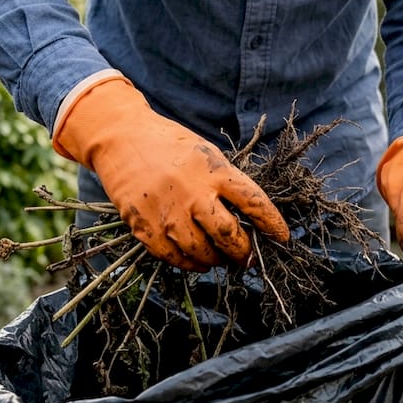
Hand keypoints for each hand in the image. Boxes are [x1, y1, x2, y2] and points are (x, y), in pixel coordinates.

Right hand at [53, 77, 289, 270]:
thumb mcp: (205, 153)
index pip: (254, 202)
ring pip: (202, 253)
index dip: (272, 224)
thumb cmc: (169, 145)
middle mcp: (192, 192)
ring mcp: (167, 212)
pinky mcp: (144, 226)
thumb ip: (225, 182)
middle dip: (244, 253)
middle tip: (247, 258)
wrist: (120, 138)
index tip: (282, 238)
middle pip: (229, 236)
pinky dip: (188, 264)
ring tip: (219, 258)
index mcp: (213, 170)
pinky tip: (195, 261)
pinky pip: (173, 257)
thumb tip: (249, 219)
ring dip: (216, 261)